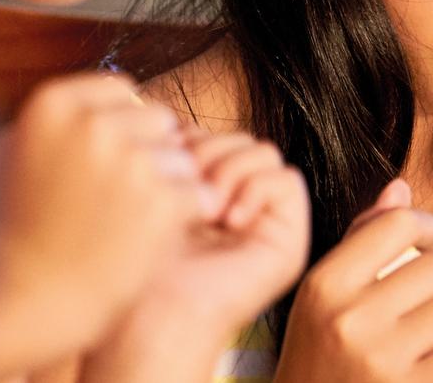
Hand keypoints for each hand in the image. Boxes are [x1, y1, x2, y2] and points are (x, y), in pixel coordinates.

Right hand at [0, 73, 208, 378]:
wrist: (26, 300)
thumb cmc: (12, 232)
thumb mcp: (11, 156)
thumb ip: (54, 122)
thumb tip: (88, 102)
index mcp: (54, 104)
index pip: (122, 90)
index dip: (124, 126)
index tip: (109, 159)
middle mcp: (93, 124)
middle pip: (158, 121)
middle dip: (149, 152)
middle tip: (120, 194)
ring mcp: (129, 162)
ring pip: (182, 159)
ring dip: (167, 186)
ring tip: (128, 220)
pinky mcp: (160, 202)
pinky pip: (196, 195)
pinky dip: (183, 217)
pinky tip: (150, 237)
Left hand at [78, 132, 310, 381]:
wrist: (152, 312)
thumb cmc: (143, 260)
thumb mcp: (157, 190)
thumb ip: (176, 153)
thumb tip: (177, 119)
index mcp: (209, 193)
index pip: (215, 133)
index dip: (190, 138)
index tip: (166, 165)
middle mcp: (241, 206)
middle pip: (243, 137)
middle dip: (212, 152)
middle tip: (188, 187)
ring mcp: (267, 224)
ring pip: (266, 152)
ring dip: (231, 170)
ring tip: (207, 207)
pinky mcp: (289, 242)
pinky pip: (288, 180)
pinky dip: (256, 189)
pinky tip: (228, 220)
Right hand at [272, 180, 432, 382]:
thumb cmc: (320, 354)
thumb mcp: (324, 294)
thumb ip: (362, 239)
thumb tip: (401, 188)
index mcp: (325, 284)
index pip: (397, 224)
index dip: (424, 227)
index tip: (424, 243)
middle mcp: (352, 318)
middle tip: (417, 305)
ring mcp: (384, 359)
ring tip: (426, 335)